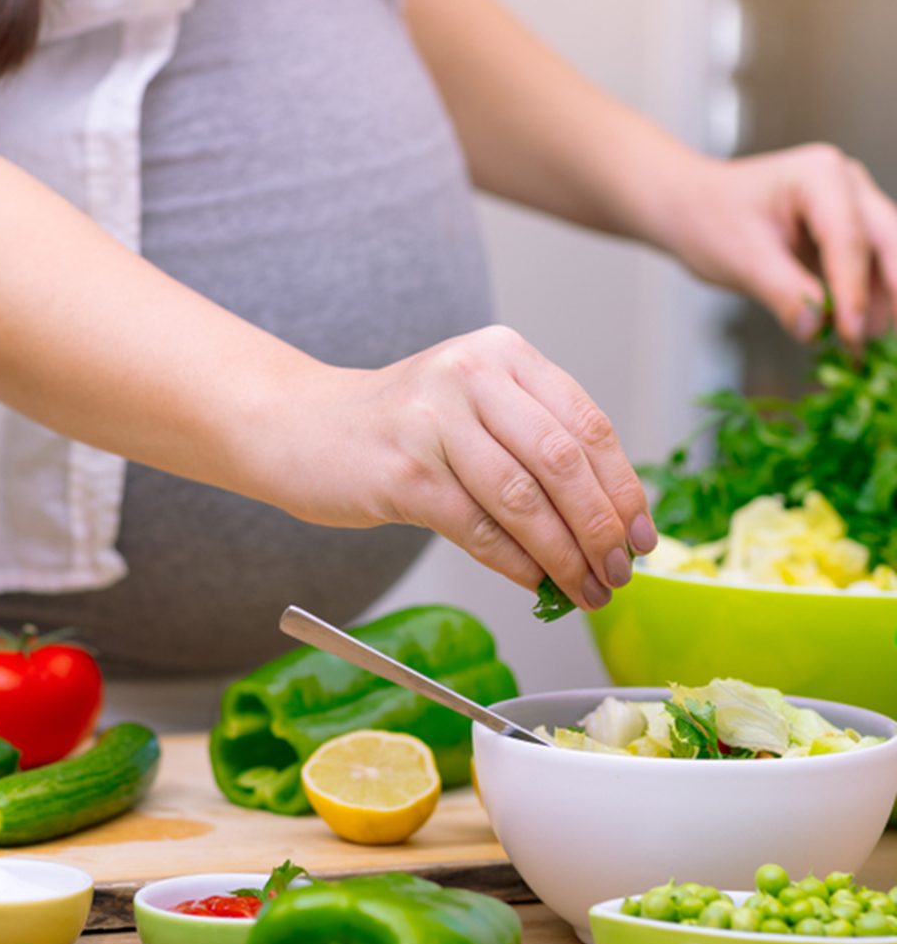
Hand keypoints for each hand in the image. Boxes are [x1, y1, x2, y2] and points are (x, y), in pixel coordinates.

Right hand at [287, 326, 656, 610]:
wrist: (302, 427)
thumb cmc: (399, 425)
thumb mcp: (473, 405)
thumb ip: (534, 443)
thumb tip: (607, 522)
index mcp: (503, 353)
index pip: (587, 424)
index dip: (623, 487)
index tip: (640, 536)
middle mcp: (471, 375)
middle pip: (563, 462)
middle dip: (601, 529)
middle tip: (618, 574)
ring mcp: (434, 421)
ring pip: (524, 500)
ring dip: (565, 556)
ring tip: (585, 590)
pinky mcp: (404, 471)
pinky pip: (479, 529)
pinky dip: (517, 565)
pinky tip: (536, 585)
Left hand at [661, 145, 896, 345]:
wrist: (689, 208)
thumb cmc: (708, 221)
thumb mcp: (741, 260)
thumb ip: (782, 293)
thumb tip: (815, 331)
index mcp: (819, 176)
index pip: (848, 239)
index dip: (853, 290)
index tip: (851, 333)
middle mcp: (846, 184)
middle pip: (886, 240)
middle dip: (891, 291)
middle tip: (882, 339)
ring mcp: (850, 205)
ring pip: (884, 254)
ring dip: (882, 299)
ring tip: (865, 345)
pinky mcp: (844, 231)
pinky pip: (866, 266)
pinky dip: (864, 298)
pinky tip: (857, 333)